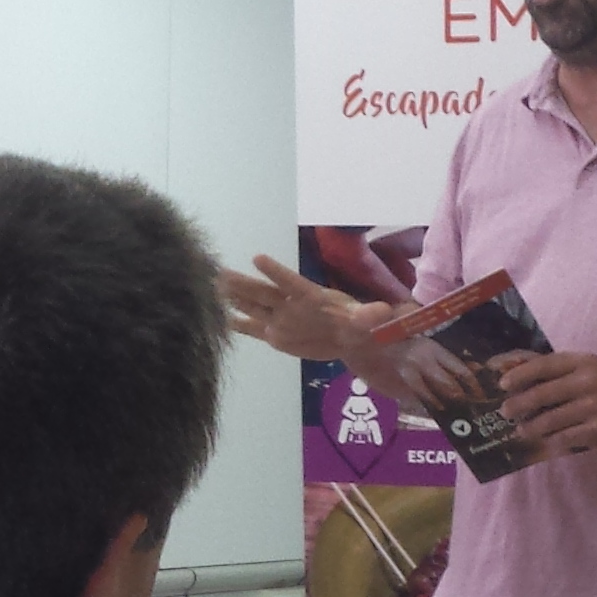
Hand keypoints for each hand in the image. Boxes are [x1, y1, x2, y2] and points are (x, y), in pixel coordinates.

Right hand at [215, 253, 380, 366]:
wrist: (349, 338)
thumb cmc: (359, 324)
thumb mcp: (367, 320)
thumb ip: (371, 315)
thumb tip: (385, 311)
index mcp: (311, 297)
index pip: (290, 282)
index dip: (275, 271)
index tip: (257, 258)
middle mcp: (290, 305)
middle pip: (263, 292)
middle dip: (242, 283)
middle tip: (219, 272)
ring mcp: (280, 319)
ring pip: (253, 306)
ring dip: (234, 297)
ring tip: (211, 287)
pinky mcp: (276, 335)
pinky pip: (254, 328)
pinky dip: (239, 325)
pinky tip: (220, 319)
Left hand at [488, 348, 596, 457]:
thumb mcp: (588, 366)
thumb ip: (558, 369)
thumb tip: (516, 375)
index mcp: (583, 363)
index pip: (544, 365)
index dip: (520, 375)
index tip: (502, 385)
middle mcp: (587, 383)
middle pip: (542, 395)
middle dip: (519, 405)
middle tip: (506, 412)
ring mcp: (593, 408)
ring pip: (550, 421)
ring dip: (531, 427)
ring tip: (522, 430)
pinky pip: (565, 438)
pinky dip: (551, 440)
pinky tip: (544, 441)